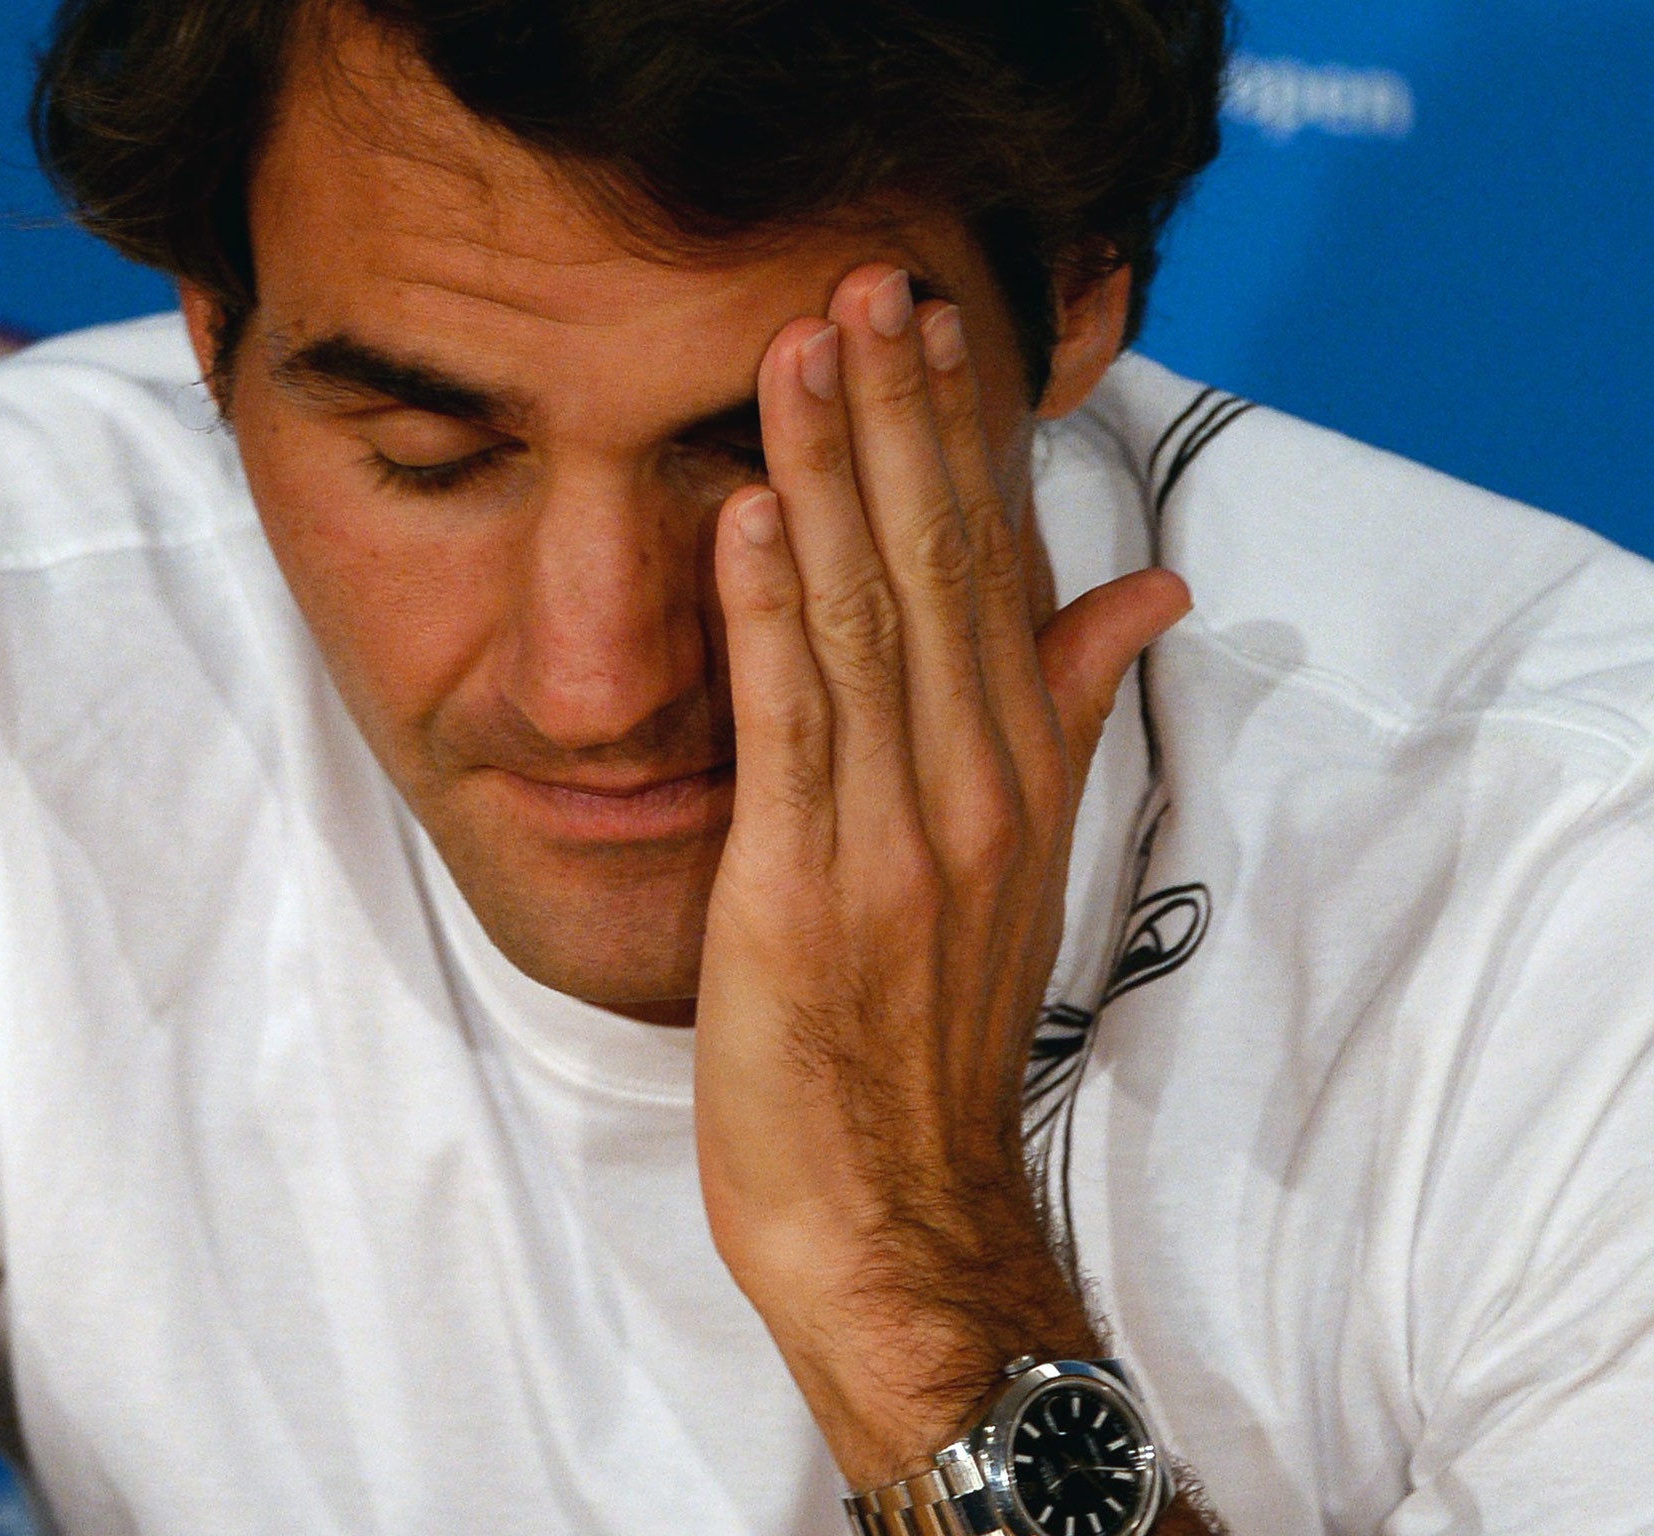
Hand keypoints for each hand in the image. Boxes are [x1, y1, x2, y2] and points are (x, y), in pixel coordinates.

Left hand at [694, 264, 1189, 1484]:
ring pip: (864, 622)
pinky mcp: (805, 888)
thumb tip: (1147, 590)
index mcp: (1017, 770)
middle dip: (899, 419)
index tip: (935, 326)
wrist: (894, 1205)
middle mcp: (971, 785)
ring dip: (830, 477)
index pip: (995, 570)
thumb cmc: (933, 1034)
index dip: (963, 441)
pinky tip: (745, 514)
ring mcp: (893, 835)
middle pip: (936, 568)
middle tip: (868, 284)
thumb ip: (1069, 714)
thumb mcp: (1023, 862)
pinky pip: (790, 728)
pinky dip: (766, 615)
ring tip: (802, 351)